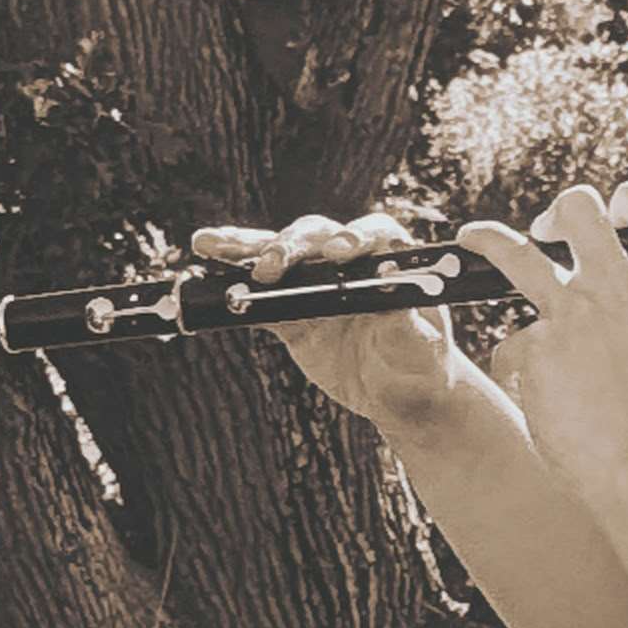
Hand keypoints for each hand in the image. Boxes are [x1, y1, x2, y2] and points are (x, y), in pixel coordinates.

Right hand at [182, 211, 503, 439]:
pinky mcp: (292, 310)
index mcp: (389, 257)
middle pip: (315, 238)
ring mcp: (316, 282)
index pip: (369, 234)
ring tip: (210, 244)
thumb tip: (390, 298)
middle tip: (271, 267)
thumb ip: (404, 322)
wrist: (400, 393)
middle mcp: (349, 259)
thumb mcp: (420, 346)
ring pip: (279, 254)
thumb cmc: (421, 364)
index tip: (339, 253)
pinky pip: (259, 292)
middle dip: (290, 248)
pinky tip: (205, 260)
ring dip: (246, 248)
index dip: (352, 237)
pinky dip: (232, 279)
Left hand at [456, 178, 627, 492]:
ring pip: (514, 250)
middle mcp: (614, 289)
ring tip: (471, 237)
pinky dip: (520, 373)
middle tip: (546, 230)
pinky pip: (513, 349)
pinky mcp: (536, 345)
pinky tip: (535, 400)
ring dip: (487, 237)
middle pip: (580, 206)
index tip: (613, 210)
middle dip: (560, 208)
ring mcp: (572, 313)